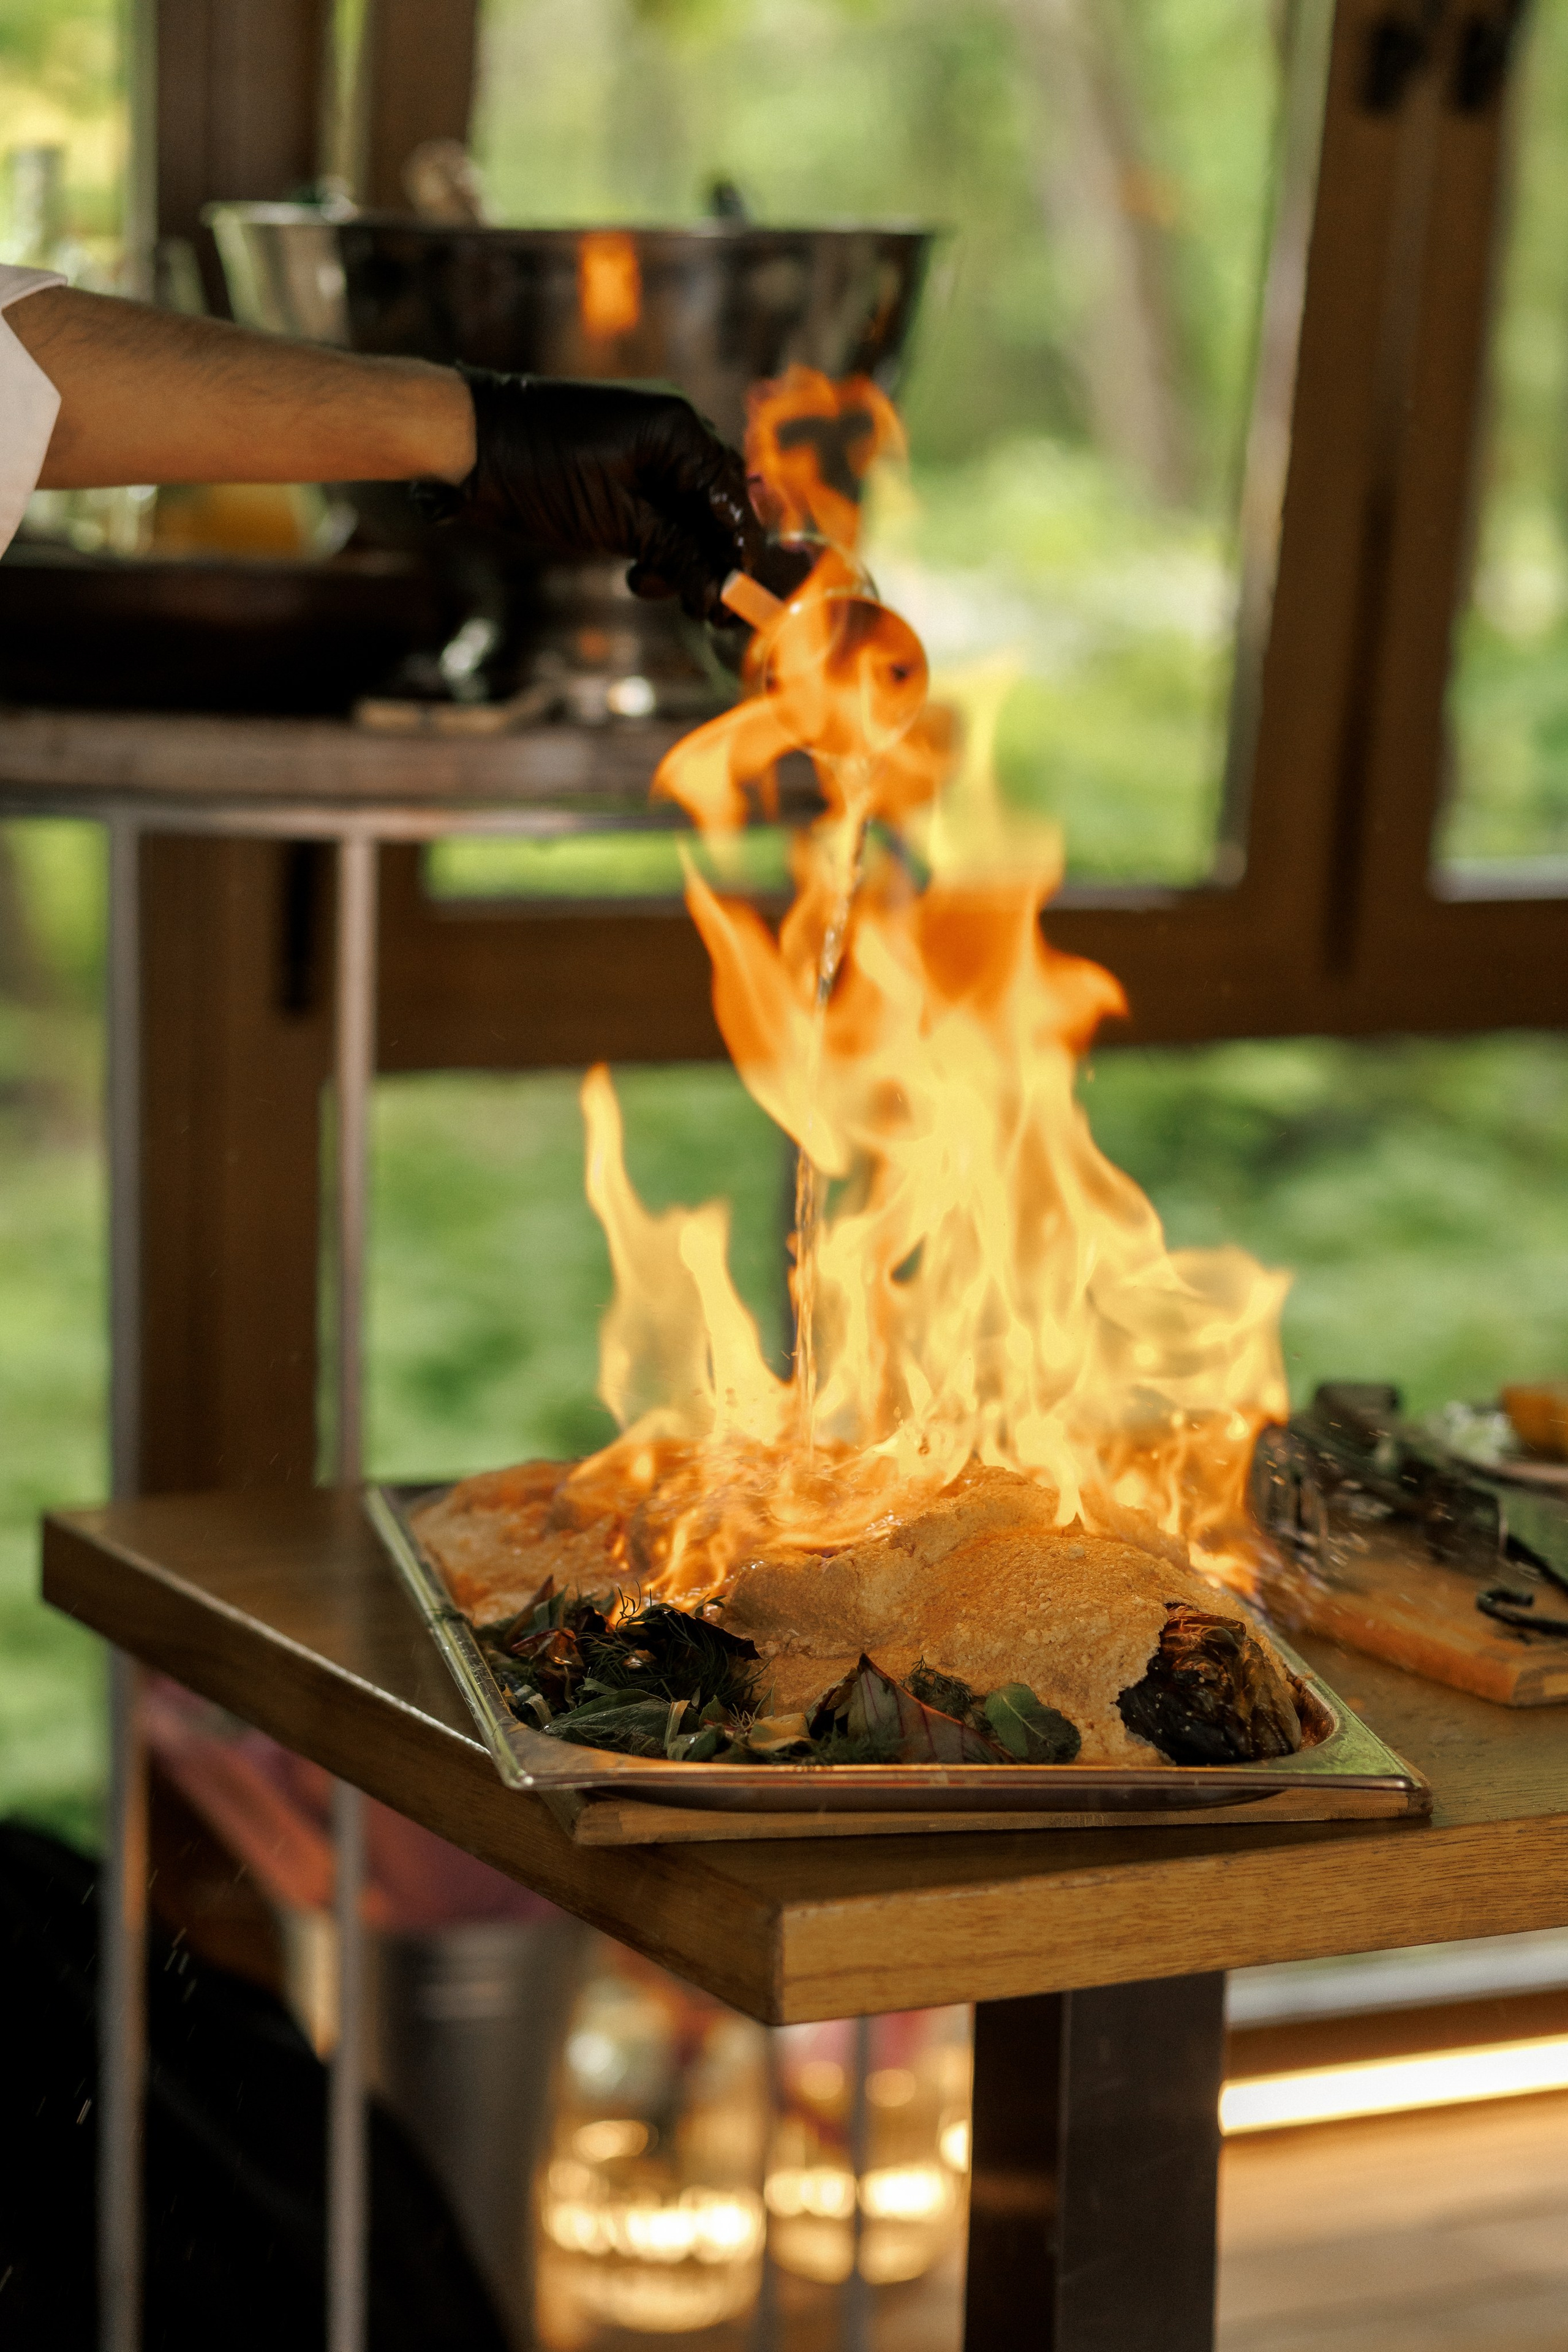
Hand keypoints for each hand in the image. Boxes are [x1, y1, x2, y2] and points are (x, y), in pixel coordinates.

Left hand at [416, 369, 762, 620]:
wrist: (470, 442)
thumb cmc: (538, 474)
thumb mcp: (614, 523)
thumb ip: (676, 553)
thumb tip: (720, 595)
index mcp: (678, 428)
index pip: (732, 496)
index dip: (738, 552)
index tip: (735, 599)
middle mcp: (673, 425)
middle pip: (718, 503)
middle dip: (710, 557)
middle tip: (701, 608)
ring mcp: (650, 438)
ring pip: (691, 510)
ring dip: (680, 556)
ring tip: (646, 586)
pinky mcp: (627, 457)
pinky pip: (663, 503)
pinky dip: (657, 540)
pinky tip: (636, 571)